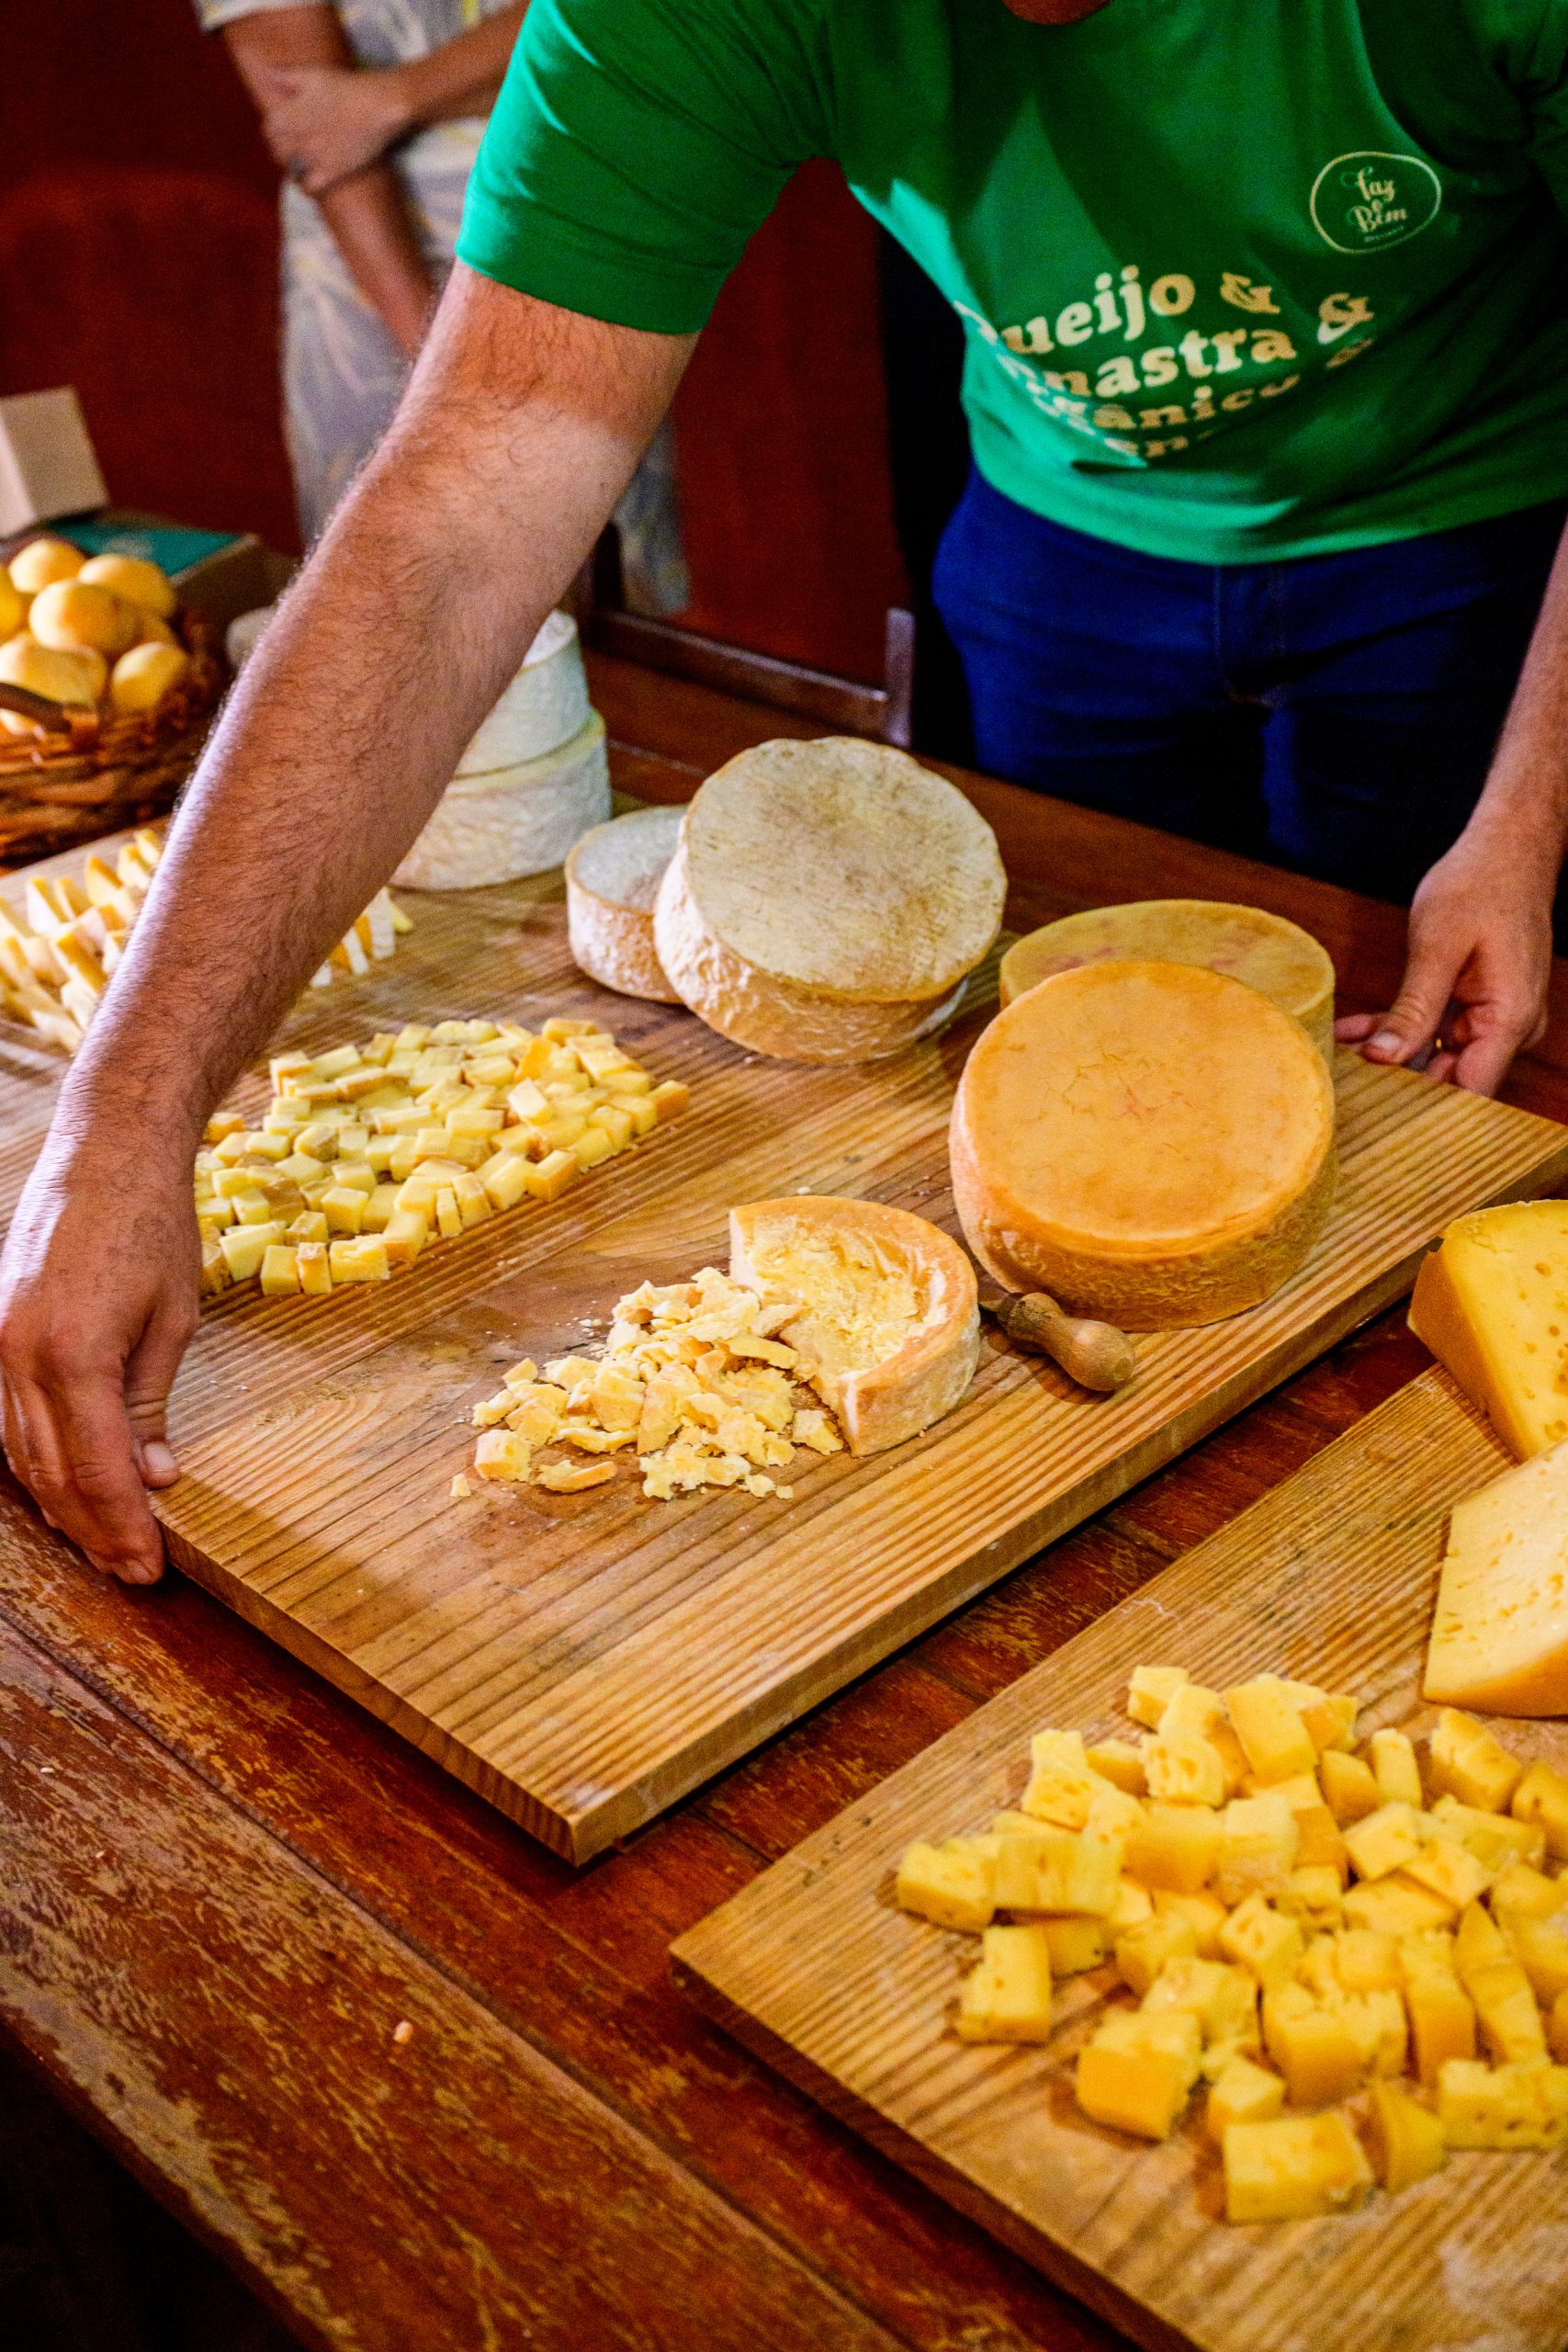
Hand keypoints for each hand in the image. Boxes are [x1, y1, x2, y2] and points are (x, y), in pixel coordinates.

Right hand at [0, 1137, 199, 1582]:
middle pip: (53, 1473)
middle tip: (132, 1572)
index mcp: (74, 1357)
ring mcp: (2, 1346)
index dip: (123, 1526)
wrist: (105, 1151)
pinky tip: (65, 1489)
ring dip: (61, 1505)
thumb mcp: (172, 1320)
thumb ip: (152, 1405)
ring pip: (23, 1453)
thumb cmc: (151, 1226)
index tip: (149, 1567)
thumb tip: (156, 1480)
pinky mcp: (1, 1334)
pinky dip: (39, 1462)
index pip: (96, 1470)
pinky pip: (12, 1418)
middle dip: (93, 1530)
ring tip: (102, 1544)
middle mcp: (22, 1358)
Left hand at [258, 61, 413, 195]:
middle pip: (279, 150)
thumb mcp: (313, 75)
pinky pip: (310, 186)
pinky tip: (308, 180)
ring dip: (292, 165)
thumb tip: (266, 75)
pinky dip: (305, 186)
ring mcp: (316, 157)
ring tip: (299, 161)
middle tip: (290, 145)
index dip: (274, 130)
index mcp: (291, 115)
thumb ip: (286, 78)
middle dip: (282, 147)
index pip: (268, 130)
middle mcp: (299, 138)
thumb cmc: (346, 87)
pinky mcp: (333, 171)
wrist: (378, 106)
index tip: (280, 129)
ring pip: (291, 168)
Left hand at [1335, 818, 1557, 1094]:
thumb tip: (1385, 1058)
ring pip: (1436, 1055)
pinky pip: (1434, 1029)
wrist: (1507, 847)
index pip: (1470, 1092)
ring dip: (1388, 1054)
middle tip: (1339, 1091)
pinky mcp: (1475, 1004)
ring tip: (1335, 1059)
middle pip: (1452, 1080)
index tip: (1374, 1117)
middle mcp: (1508, 1027)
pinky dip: (1396, 1029)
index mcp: (1509, 1019)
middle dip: (1397, 1085)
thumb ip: (1414, 1008)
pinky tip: (1351, 1032)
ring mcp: (1493, 1017)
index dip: (1424, 1112)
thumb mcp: (1438, 947)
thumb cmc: (1481, 885)